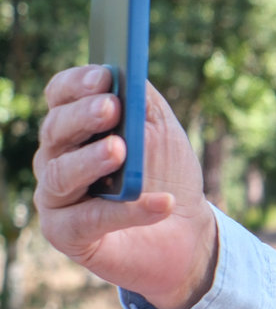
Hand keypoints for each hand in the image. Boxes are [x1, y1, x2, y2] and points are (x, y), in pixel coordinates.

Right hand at [33, 66, 216, 308]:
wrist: (186, 231)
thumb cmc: (167, 174)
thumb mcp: (161, 131)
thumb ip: (144, 103)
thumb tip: (130, 74)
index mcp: (75, 126)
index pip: (61, 96)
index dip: (78, 84)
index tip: (106, 76)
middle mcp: (55, 158)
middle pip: (56, 130)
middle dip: (83, 116)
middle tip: (111, 107)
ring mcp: (56, 197)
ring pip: (60, 174)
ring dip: (90, 160)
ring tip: (120, 150)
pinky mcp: (66, 234)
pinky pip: (89, 219)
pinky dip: (126, 211)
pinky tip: (161, 203)